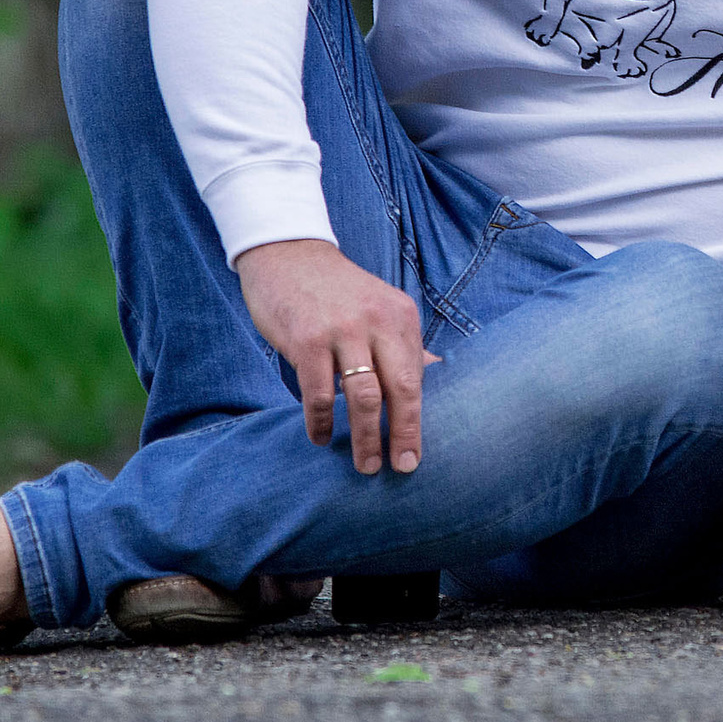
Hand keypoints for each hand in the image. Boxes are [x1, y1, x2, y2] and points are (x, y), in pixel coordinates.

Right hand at [236, 238, 439, 474]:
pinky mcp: (307, 340)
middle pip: (401, 388)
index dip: (417, 421)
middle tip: (398, 467)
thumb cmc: (336, 290)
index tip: (414, 456)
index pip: (418, 377)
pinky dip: (320, 422)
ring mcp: (342, 330)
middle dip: (402, 434)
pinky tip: (321, 437)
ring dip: (365, 437)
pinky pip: (318, 393)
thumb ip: (402, 341)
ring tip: (365, 463)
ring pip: (363, 396)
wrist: (287, 254)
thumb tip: (435, 372)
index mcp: (401, 316)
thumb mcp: (380, 306)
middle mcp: (377, 321)